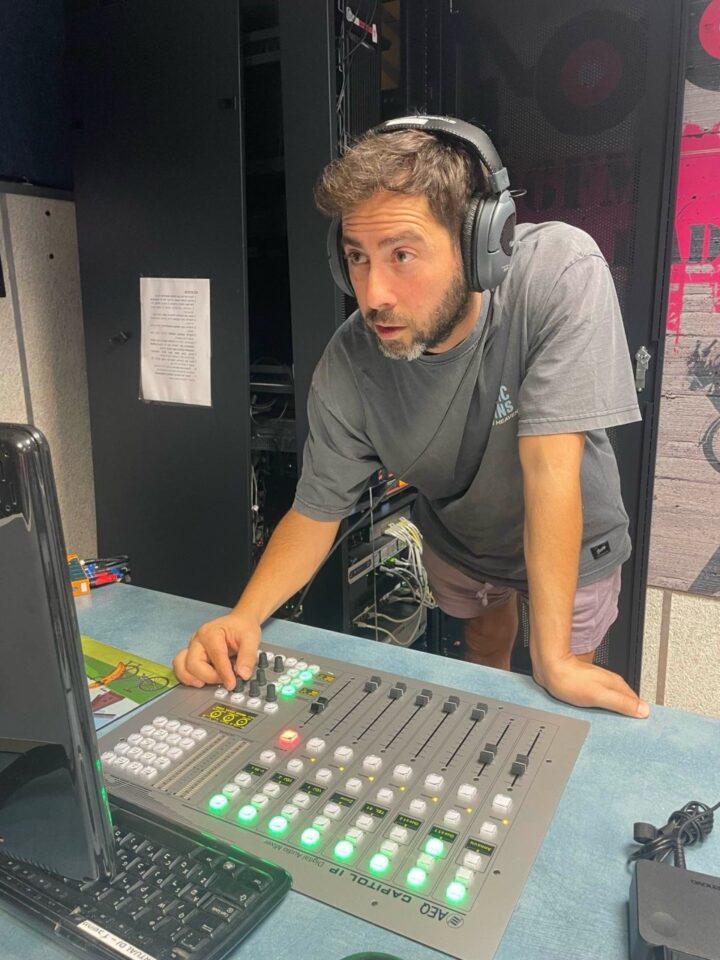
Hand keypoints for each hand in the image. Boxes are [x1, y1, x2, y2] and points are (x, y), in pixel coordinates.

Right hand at [172, 611, 260, 688]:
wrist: (239, 622)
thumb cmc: (242, 628)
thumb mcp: (251, 638)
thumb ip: (248, 656)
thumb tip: (243, 675)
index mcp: (211, 633)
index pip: (215, 656)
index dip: (224, 673)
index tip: (232, 684)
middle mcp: (197, 639)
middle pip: (193, 663)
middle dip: (208, 676)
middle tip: (224, 680)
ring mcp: (192, 647)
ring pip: (181, 665)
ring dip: (192, 678)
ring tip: (206, 683)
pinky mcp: (191, 654)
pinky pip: (181, 667)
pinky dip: (188, 677)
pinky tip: (200, 681)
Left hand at [533, 655, 649, 717]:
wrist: (550, 669)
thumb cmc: (570, 680)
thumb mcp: (600, 695)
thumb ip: (621, 703)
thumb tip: (643, 710)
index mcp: (616, 685)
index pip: (637, 702)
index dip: (641, 715)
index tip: (646, 726)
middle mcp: (609, 683)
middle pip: (626, 702)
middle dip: (629, 715)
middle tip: (633, 731)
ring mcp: (598, 685)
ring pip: (613, 701)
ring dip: (616, 712)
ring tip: (619, 726)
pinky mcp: (588, 688)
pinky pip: (601, 701)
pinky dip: (603, 710)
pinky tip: (599, 716)